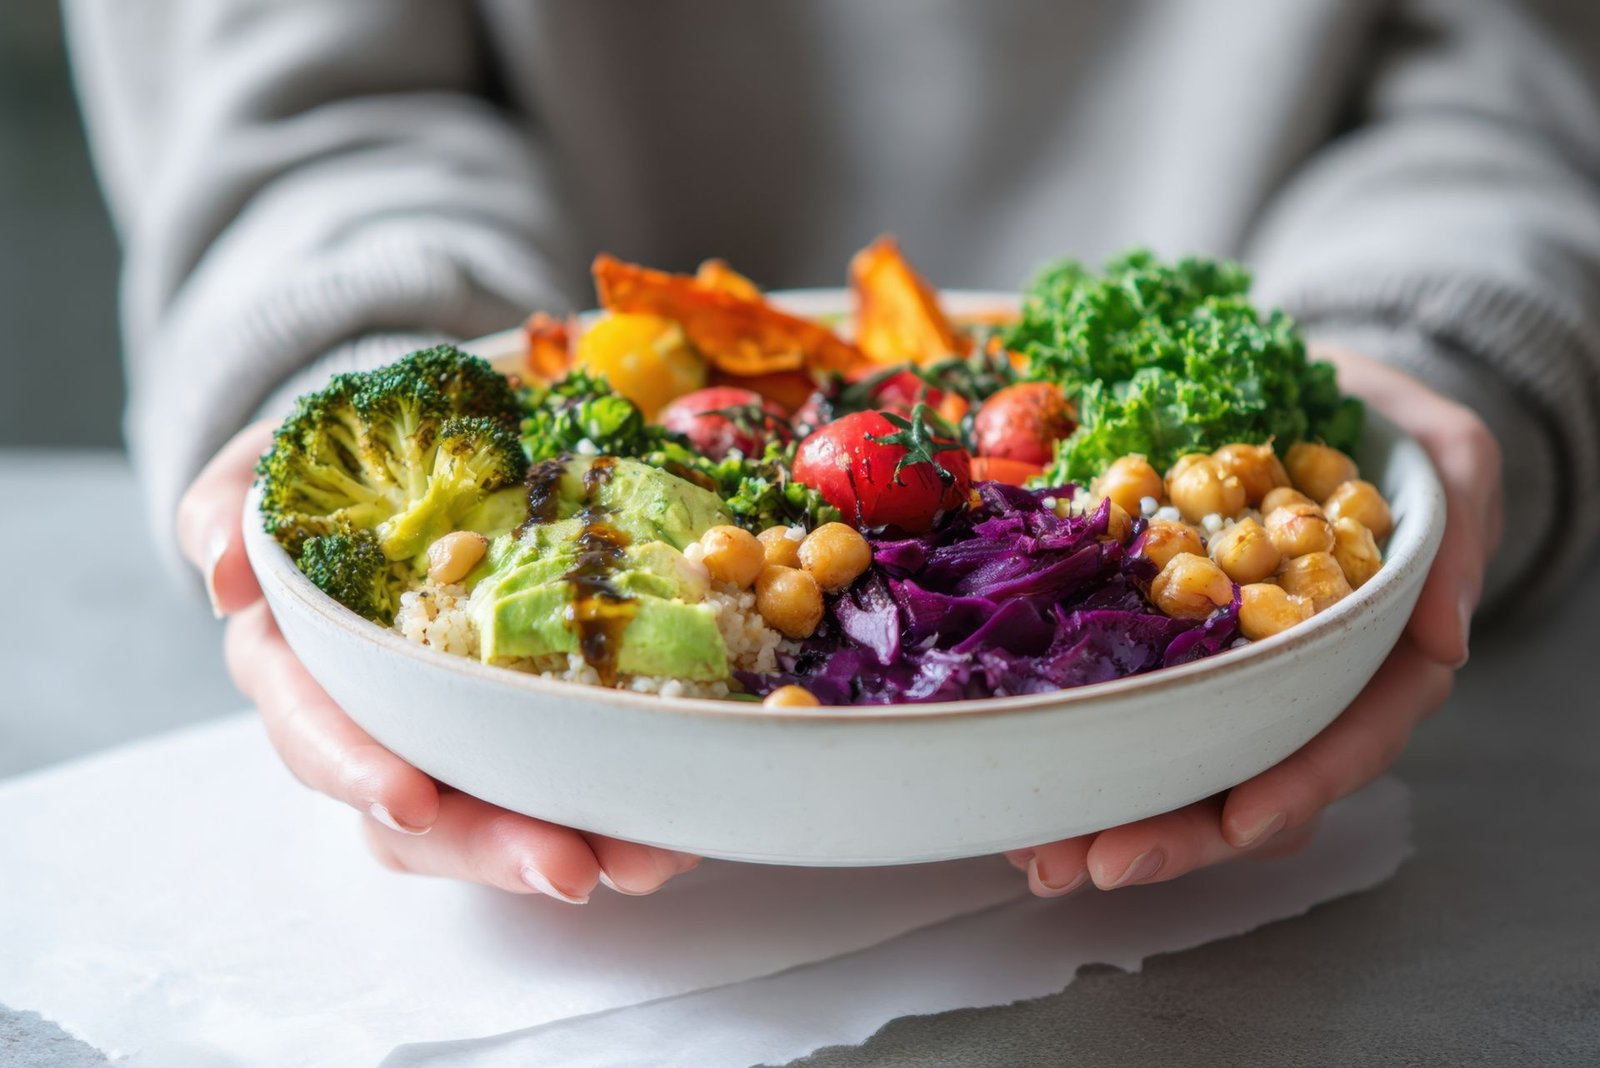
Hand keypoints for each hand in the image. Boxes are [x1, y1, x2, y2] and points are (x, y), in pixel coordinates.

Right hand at [177, 421, 698, 901]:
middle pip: (423, 814)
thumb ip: (234, 501)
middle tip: (571, 868)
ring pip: (503, 816)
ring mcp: (462, 728)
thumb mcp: (281, 460)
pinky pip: (576, 778)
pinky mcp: (537, 720)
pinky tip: (680, 824)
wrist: (447, 436)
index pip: (320, 734)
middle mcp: (383, 716)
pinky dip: (627, 804)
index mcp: (307, 665)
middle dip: (492, 846)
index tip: (413, 801)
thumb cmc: (354, 460)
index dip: (359, 771)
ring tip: (649, 859)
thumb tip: (223, 577)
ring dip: (577, 845)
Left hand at [1009, 350, 1502, 895]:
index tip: (1240, 822)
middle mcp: (1302, 686)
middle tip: (1097, 862)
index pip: (1344, 741)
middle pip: (1248, 782)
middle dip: (1177, 834)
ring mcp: (1232, 674)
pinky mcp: (1169, 648)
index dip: (1297, 787)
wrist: (1316, 394)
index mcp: (1375, 659)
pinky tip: (1020, 783)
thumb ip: (1455, 538)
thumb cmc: (1392, 434)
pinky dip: (1078, 751)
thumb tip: (1446, 644)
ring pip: (1181, 767)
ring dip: (1110, 817)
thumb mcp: (1448, 457)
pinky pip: (1126, 710)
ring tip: (1037, 855)